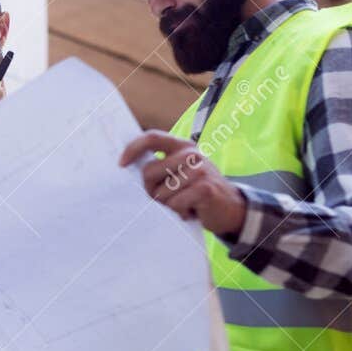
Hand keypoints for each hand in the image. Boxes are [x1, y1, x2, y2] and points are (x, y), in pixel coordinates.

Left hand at [119, 130, 246, 237]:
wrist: (231, 208)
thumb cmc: (197, 190)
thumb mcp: (180, 172)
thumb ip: (160, 166)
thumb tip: (125, 168)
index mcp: (182, 146)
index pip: (152, 138)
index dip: (132, 149)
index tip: (121, 164)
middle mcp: (191, 154)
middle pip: (148, 172)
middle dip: (150, 190)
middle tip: (167, 197)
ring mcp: (199, 170)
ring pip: (160, 192)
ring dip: (168, 204)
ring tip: (183, 203)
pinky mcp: (204, 188)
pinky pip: (175, 204)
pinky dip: (179, 212)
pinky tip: (191, 210)